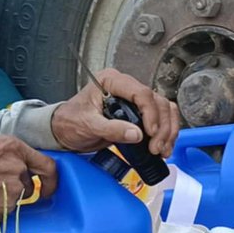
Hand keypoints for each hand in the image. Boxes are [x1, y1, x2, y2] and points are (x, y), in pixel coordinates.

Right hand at [0, 135, 58, 220]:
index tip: (48, 187)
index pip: (47, 166)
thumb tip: (23, 168)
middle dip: (15, 189)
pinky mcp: (0, 207)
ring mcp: (9, 189)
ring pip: (12, 200)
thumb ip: (9, 156)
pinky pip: (1, 211)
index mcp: (14, 149)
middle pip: (28, 187)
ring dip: (0, 198)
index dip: (50, 180)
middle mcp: (17, 169)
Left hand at [52, 69, 178, 154]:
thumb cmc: (70, 121)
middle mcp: (127, 88)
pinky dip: (166, 133)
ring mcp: (135, 100)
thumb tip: (136, 134)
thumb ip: (111, 129)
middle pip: (158, 102)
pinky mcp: (141, 113)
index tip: (150, 132)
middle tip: (156, 147)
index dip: (150, 113)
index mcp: (112, 82)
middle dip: (161, 127)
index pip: (141, 93)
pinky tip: (163, 146)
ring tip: (161, 150)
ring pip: (165, 110)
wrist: (65, 131)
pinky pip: (163, 119)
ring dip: (168, 131)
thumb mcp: (87, 125)